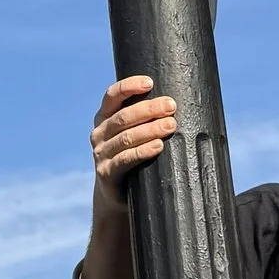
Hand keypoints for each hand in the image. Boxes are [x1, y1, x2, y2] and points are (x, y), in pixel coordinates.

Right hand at [92, 75, 177, 195]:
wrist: (117, 195)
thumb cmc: (133, 157)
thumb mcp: (132, 134)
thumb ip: (145, 118)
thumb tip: (178, 102)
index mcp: (104, 117)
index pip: (112, 96)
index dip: (129, 86)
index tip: (150, 82)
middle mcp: (99, 133)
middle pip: (123, 117)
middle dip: (148, 109)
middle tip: (171, 106)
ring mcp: (100, 154)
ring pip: (126, 137)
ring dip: (150, 130)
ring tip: (170, 125)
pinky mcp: (106, 173)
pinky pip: (125, 159)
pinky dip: (143, 151)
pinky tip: (157, 146)